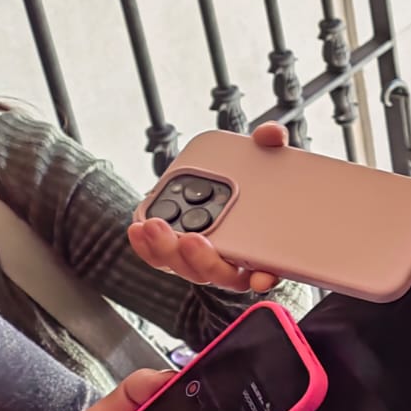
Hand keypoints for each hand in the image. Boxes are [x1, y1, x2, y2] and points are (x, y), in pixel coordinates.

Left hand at [126, 123, 288, 293]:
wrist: (222, 184)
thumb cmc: (253, 182)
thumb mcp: (266, 158)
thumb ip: (272, 146)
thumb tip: (270, 134)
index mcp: (264, 246)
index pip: (269, 269)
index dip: (265, 276)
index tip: (261, 276)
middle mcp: (234, 259)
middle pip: (220, 273)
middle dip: (203, 260)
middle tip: (192, 240)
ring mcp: (204, 258)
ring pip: (187, 267)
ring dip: (169, 250)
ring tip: (155, 225)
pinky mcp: (176, 252)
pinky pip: (161, 257)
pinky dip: (148, 247)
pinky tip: (138, 228)